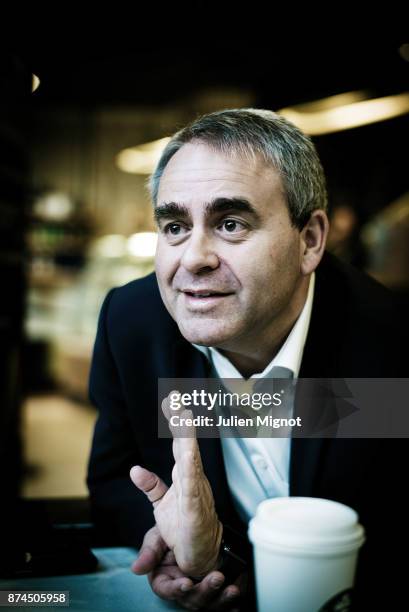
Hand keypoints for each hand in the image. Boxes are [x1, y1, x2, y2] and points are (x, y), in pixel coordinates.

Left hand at [130, 395, 222, 576]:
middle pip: (185, 444)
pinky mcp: (194, 508)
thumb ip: (150, 486)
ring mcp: (194, 491)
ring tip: (184, 417)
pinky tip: (189, 453)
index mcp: (183, 475)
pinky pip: (191, 485)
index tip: (172, 401)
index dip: (175, 422)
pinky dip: (190, 468)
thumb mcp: (161, 505)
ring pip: (190, 459)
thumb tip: (134, 469)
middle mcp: (191, 478)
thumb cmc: (186, 527)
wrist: (201, 556)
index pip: (178, 443)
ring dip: (187, 438)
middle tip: (177, 398)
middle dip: (181, 421)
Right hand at [132, 525, 243, 610]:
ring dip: (221, 598)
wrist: (190, 526)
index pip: (166, 590)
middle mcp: (182, 588)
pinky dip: (233, 601)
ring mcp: (199, 590)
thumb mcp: (158, 537)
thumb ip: (149, 551)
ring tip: (232, 588)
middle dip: (205, 592)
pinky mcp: (215, 589)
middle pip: (191, 599)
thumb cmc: (170, 532)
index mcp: (164, 579)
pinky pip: (224, 600)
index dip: (176, 590)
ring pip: (209, 603)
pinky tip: (240, 592)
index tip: (186, 583)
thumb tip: (136, 569)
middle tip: (217, 578)